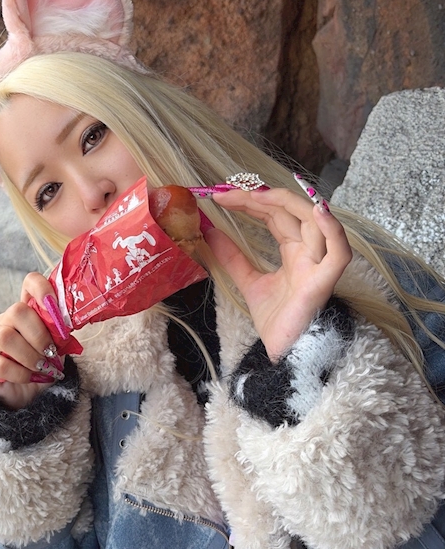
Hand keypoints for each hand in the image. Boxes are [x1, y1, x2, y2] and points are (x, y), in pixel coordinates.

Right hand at [0, 273, 64, 409]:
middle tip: (50, 354)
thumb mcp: (57, 350)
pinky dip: (20, 373)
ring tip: (41, 368)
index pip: (29, 284)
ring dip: (29, 355)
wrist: (27, 398)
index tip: (53, 303)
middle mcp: (5, 320)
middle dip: (39, 335)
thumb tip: (64, 325)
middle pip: (16, 311)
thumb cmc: (42, 369)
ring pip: (5, 335)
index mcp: (28, 312)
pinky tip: (29, 378)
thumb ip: (59, 334)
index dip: (41, 287)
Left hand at [205, 187, 351, 359]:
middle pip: (291, 212)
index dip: (251, 202)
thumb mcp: (249, 283)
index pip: (276, 215)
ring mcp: (320, 266)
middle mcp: (311, 253)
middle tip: (226, 193)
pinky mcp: (325, 282)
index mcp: (296, 252)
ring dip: (285, 203)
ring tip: (254, 196)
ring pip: (314, 221)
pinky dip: (333, 230)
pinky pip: (339, 252)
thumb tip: (210, 232)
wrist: (286, 355)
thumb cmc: (277, 322)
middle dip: (260, 198)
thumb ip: (232, 258)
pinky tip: (317, 211)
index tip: (220, 196)